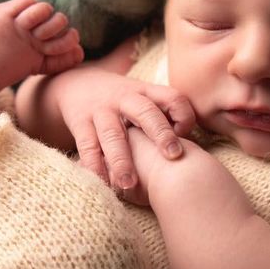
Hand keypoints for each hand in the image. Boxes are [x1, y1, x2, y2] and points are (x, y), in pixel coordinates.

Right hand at [54, 67, 195, 191]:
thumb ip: (165, 116)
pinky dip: (94, 165)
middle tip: (173, 156)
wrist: (75, 84)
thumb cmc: (121, 102)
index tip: (186, 135)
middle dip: (160, 133)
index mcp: (145, 92)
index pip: (172, 97)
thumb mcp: (143, 99)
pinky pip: (87, 146)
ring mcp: (101, 110)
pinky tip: (102, 182)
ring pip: (112, 134)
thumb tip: (194, 146)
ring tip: (129, 184)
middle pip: (146, 112)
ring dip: (121, 160)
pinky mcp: (80, 122)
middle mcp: (124, 99)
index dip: (184, 114)